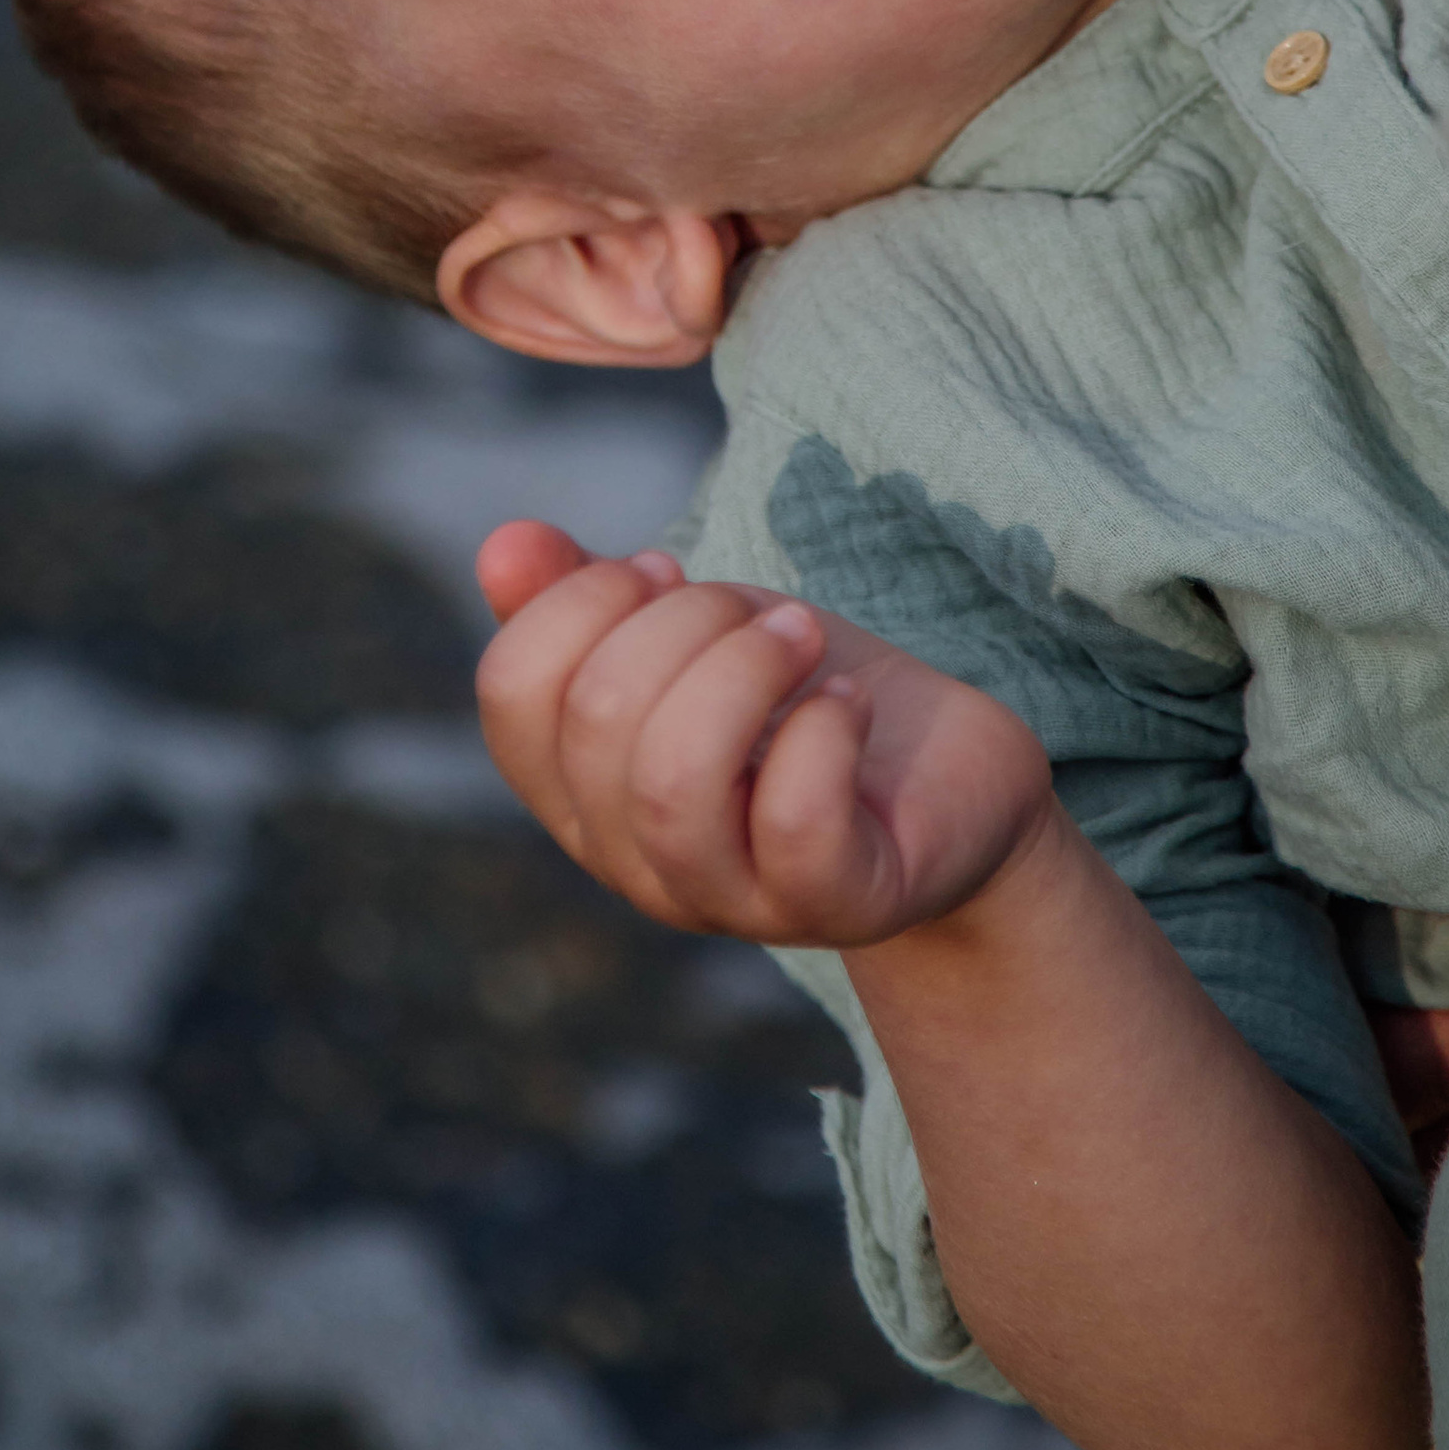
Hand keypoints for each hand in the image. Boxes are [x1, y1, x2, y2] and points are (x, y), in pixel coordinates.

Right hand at [474, 518, 1056, 951]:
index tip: (662, 570)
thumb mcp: (694, 630)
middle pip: (596, 722)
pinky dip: (823, 731)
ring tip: (802, 640)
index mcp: (580, 791)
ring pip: (673, 784)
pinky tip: (848, 703)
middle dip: (684, 619)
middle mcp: (634, 860)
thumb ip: (590, 596)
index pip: (511, 692)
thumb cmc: (801, 699)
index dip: (580, 600)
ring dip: (745, 671)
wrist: (944, 781)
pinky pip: (792, 822)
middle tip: (759, 611)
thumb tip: (504, 546)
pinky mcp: (837, 903)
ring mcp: (732, 897)